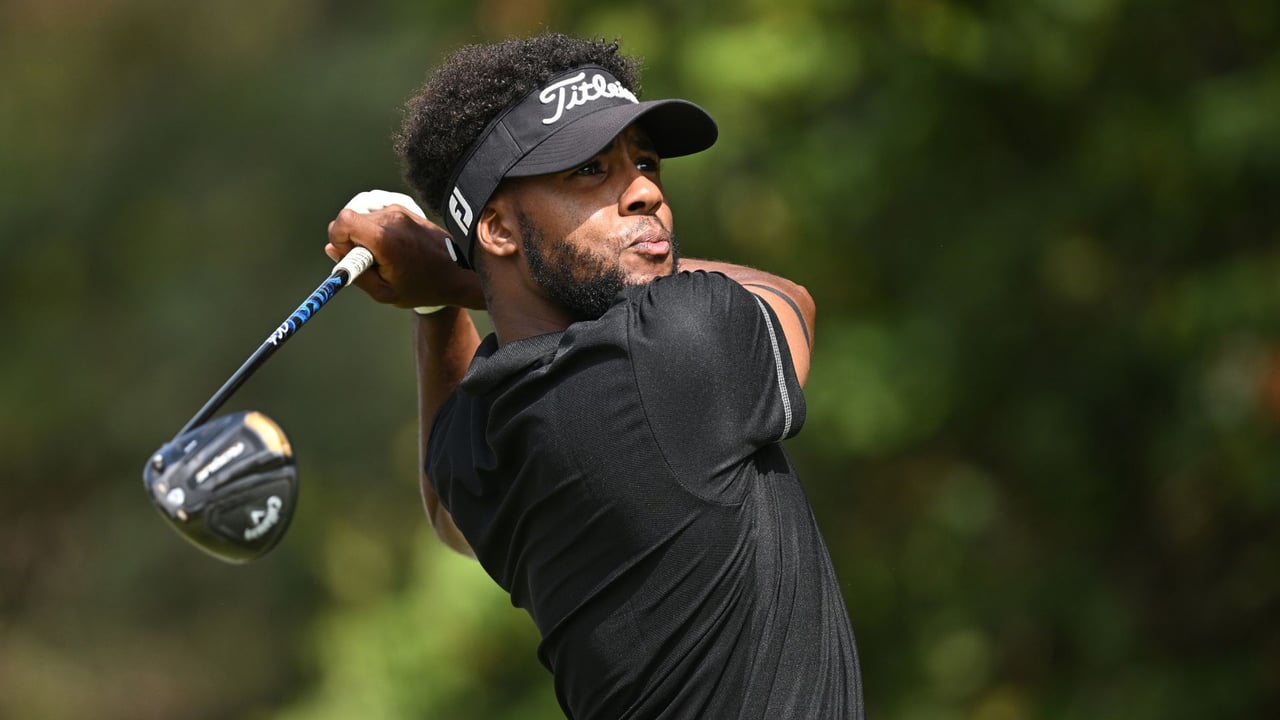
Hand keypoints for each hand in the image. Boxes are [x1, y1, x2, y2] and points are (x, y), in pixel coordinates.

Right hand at [326, 190, 483, 309]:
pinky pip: (375, 214)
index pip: (344, 221)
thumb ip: (354, 272)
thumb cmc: (421, 287)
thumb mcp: (384, 292)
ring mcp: (399, 210)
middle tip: (370, 261)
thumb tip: (331, 250)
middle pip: (351, 217)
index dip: (338, 238)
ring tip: (383, 255)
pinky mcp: (404, 208)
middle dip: (351, 239)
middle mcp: (391, 218)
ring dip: (364, 234)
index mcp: (385, 239)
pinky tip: (391, 245)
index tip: (349, 255)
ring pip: (362, 215)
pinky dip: (375, 228)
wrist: (457, 273)